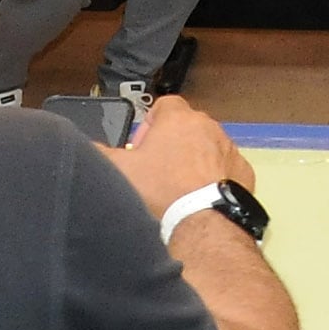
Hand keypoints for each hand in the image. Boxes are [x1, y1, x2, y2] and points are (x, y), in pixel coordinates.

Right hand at [108, 95, 258, 226]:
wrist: (202, 225)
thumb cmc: (160, 192)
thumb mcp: (118, 171)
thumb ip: (98, 152)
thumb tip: (84, 146)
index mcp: (179, 119)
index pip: (164, 105)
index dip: (149, 124)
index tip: (142, 148)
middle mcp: (209, 127)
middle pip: (186, 127)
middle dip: (172, 144)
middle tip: (156, 172)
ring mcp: (230, 149)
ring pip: (208, 147)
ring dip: (194, 161)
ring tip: (178, 190)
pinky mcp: (244, 172)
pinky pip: (225, 169)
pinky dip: (214, 178)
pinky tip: (200, 199)